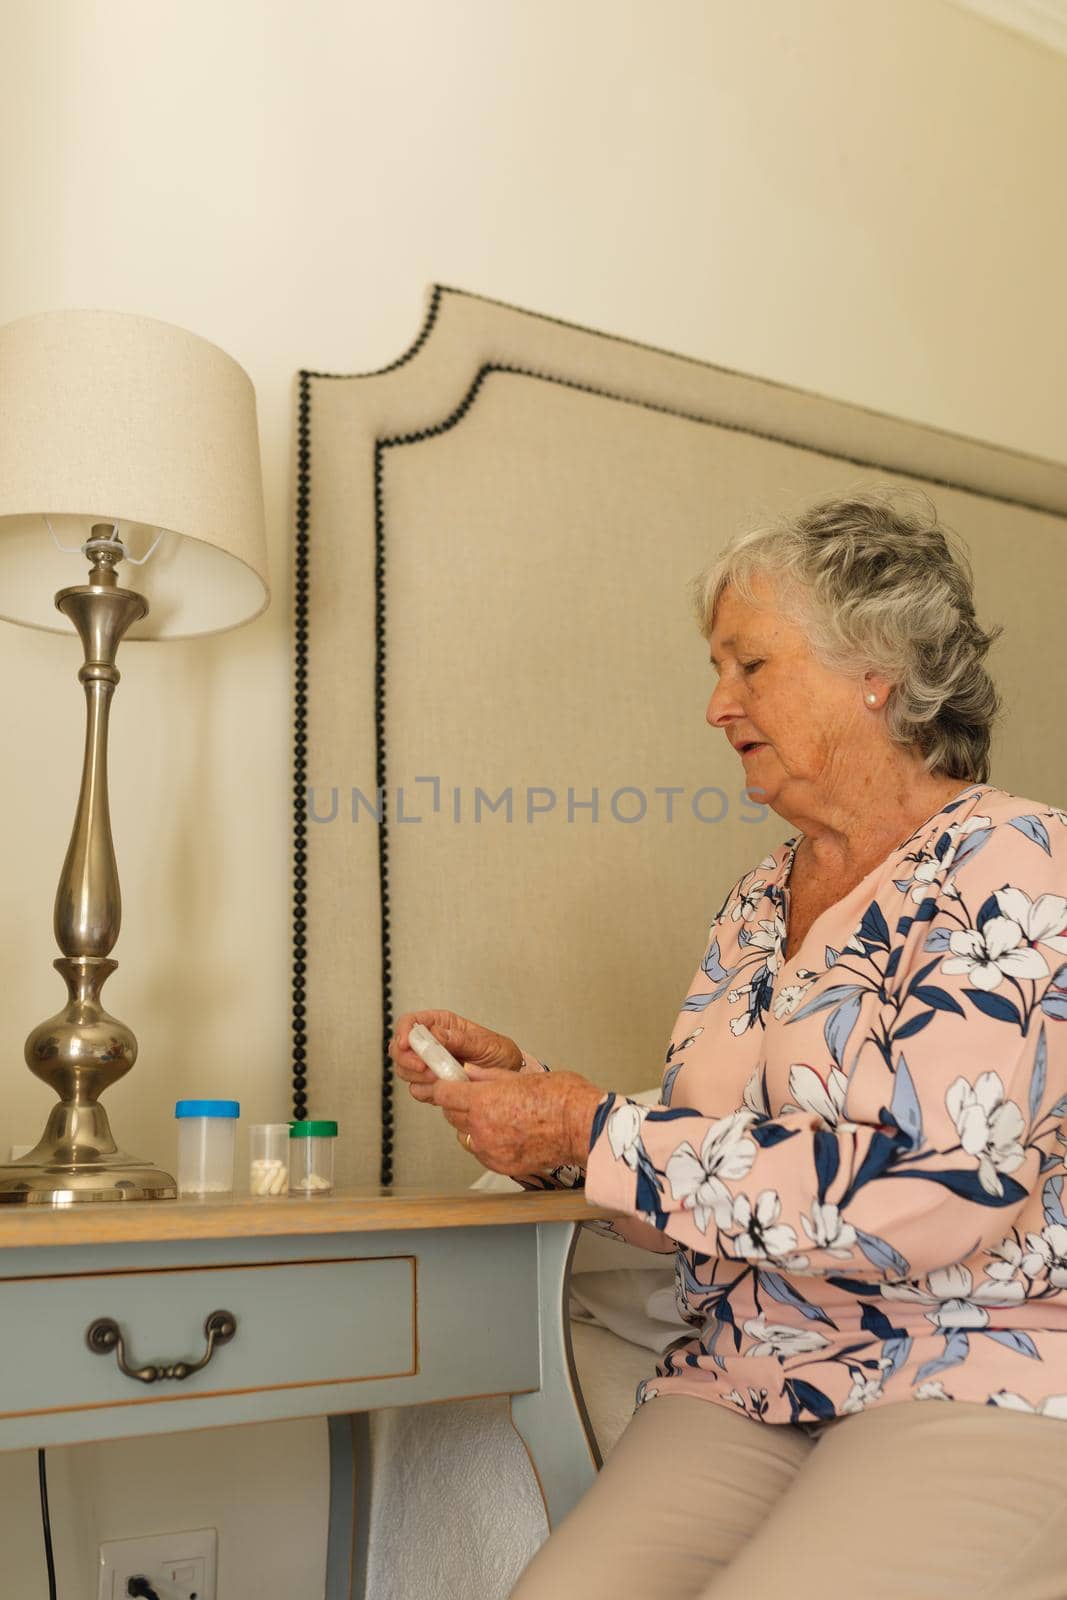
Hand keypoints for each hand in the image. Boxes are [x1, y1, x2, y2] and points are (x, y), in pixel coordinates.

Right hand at [389, 1009, 522, 1101]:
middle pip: (399, 1048)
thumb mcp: (486, 1043)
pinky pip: (417, 1089)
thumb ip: (461, 1039)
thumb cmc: (500, 1054)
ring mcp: (430, 1065)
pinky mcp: (432, 1084)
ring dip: (418, 1077)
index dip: (403, 1032)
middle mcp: (431, 1043)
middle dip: (408, 1059)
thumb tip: (437, 1033)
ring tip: (440, 1078)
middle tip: (425, 1068)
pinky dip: (426, 1091)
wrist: (510, 1077)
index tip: (406, 1044)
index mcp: (442, 1025)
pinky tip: (442, 1089)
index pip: (410, 1022)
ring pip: (404, 1070)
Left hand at [426, 1065, 603, 1175]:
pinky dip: (487, 1144)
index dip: (446, 1087)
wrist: (583, 1127)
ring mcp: (490, 1150)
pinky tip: (505, 1133)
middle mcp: (482, 1128)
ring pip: (465, 1136)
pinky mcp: (502, 1166)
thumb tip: (470, 1073)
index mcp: (483, 1100)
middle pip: (451, 1116)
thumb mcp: (521, 1076)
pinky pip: (482, 1153)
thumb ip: (489, 1076)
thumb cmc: (561, 1098)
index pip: (443, 1094)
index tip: (450, 1085)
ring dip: (472, 1126)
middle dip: (459, 1105)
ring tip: (496, 1117)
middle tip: (476, 1098)